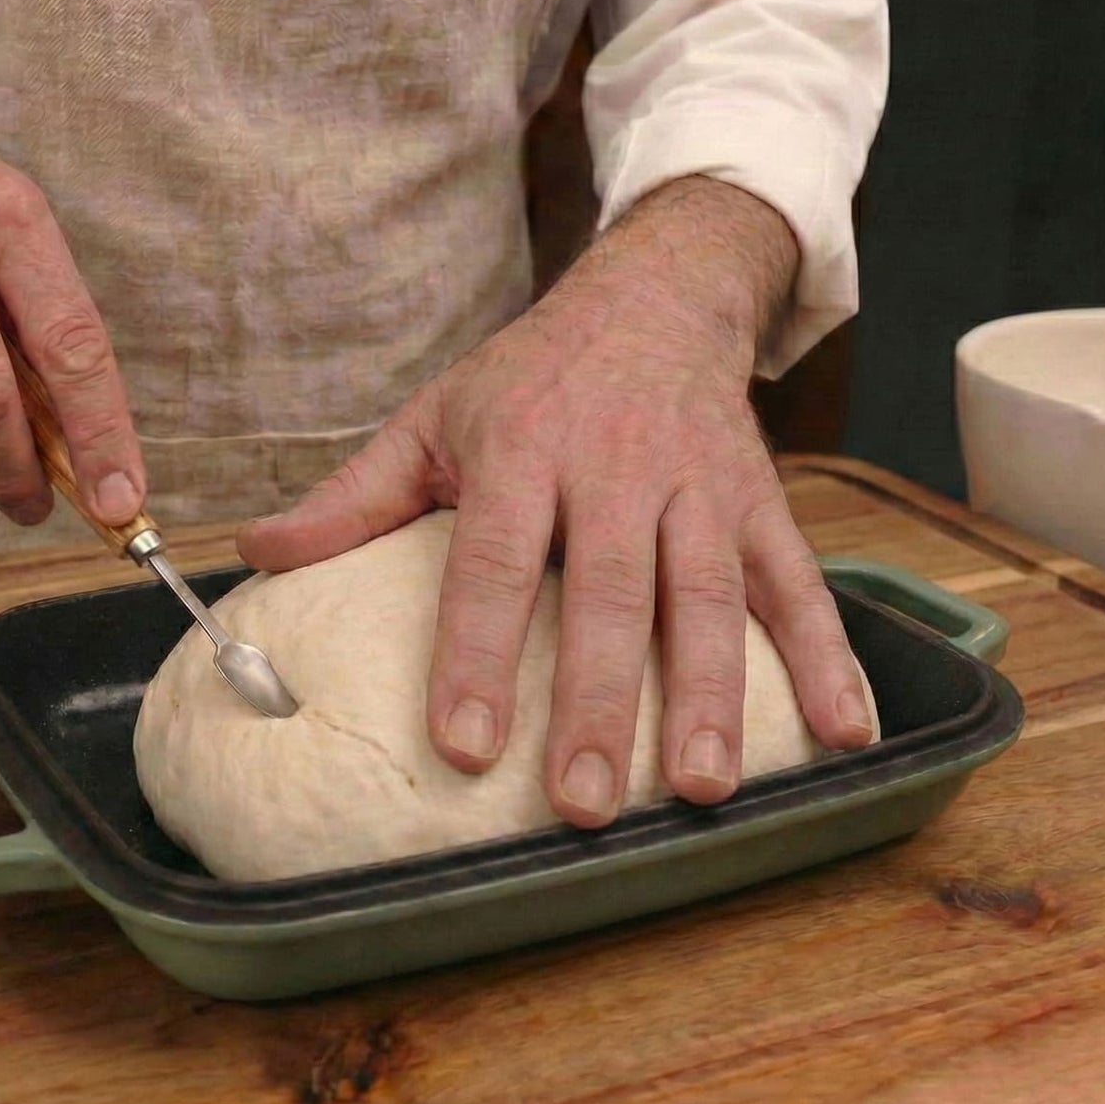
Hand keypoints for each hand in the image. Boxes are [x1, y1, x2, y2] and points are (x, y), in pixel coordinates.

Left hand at [238, 177, 873, 824]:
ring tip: (700, 786)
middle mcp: (617, 469)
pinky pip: (799, 582)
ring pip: (710, 596)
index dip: (477, 652)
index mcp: (520, 450)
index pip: (494, 561)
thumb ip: (354, 495)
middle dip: (597, 701)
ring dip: (713, 695)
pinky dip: (830, 658)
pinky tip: (846, 733)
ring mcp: (699, 486)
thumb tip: (258, 554)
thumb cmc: (528, 378)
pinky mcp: (760, 503)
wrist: (653, 299)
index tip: (462, 745)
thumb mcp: (433, 420)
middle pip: (609, 593)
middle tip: (581, 805)